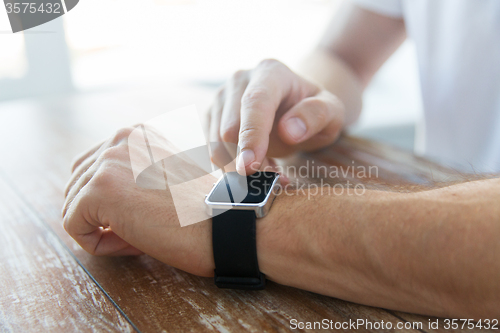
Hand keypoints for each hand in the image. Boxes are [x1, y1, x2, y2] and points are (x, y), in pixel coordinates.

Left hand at [62, 127, 214, 276]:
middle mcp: (119, 139)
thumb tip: (96, 201)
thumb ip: (133, 175)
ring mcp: (107, 163)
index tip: (144, 214)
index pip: (94, 166)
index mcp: (137, 134)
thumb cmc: (204, 208)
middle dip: (101, 214)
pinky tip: (132, 245)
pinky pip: (73, 225)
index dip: (112, 201)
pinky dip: (96, 243)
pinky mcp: (99, 191)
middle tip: (139, 230)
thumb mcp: (166, 176)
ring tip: (138, 238)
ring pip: (73, 205)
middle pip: (78, 183)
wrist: (226, 220)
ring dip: (100, 229)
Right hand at [206, 59, 344, 174]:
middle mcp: (240, 80)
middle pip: (230, 128)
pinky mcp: (211, 117)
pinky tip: (256, 165)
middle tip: (276, 177)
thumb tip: (289, 131)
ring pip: (217, 143)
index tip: (250, 166)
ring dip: (241, 168)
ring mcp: (221, 98)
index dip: (251, 135)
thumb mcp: (332, 111)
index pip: (254, 103)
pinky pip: (214, 150)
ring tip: (271, 170)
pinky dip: (233, 168)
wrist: (295, 107)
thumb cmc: (314, 109)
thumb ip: (317, 115)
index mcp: (271, 72)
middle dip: (249, 161)